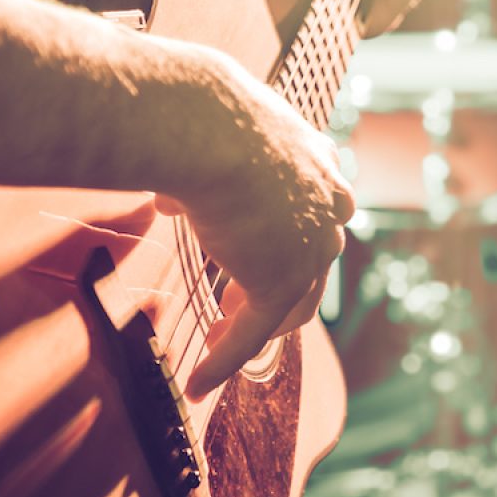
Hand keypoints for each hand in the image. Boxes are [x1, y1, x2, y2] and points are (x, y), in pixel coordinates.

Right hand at [156, 54, 354, 398]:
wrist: (211, 127)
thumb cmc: (202, 115)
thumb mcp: (207, 140)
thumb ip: (199, 178)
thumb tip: (169, 198)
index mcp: (317, 160)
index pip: (311, 212)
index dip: (282, 238)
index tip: (250, 252)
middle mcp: (327, 202)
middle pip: (312, 261)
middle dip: (274, 284)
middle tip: (237, 302)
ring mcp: (311, 245)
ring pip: (293, 302)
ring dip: (257, 325)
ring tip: (223, 340)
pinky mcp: (280, 282)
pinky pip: (254, 331)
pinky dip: (226, 359)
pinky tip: (200, 381)